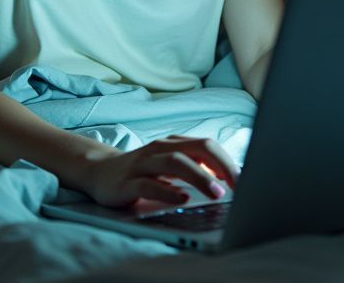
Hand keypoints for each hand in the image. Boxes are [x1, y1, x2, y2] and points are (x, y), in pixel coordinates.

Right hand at [79, 135, 239, 207]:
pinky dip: (168, 191)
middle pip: (197, 149)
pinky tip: (182, 199)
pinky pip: (149, 184)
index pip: (207, 145)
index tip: (244, 179)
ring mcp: (143, 164)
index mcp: (174, 143)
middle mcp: (160, 148)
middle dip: (220, 166)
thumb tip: (228, 180)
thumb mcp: (171, 166)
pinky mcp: (126, 182)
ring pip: (175, 163)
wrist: (98, 172)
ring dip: (199, 177)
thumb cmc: (143, 171)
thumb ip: (195, 168)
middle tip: (237, 184)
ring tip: (216, 193)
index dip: (228, 160)